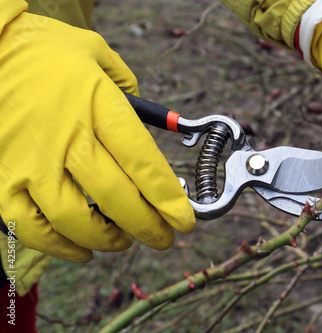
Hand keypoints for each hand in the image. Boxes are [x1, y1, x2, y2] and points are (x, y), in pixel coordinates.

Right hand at [0, 12, 194, 261]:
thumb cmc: (45, 52)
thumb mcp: (97, 54)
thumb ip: (129, 89)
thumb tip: (155, 120)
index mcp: (97, 103)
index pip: (142, 160)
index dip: (167, 197)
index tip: (184, 220)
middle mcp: (65, 136)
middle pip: (116, 196)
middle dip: (148, 226)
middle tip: (164, 237)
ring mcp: (29, 161)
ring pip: (74, 220)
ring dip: (108, 239)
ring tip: (125, 240)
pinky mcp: (1, 179)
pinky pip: (30, 227)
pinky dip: (60, 247)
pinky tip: (82, 249)